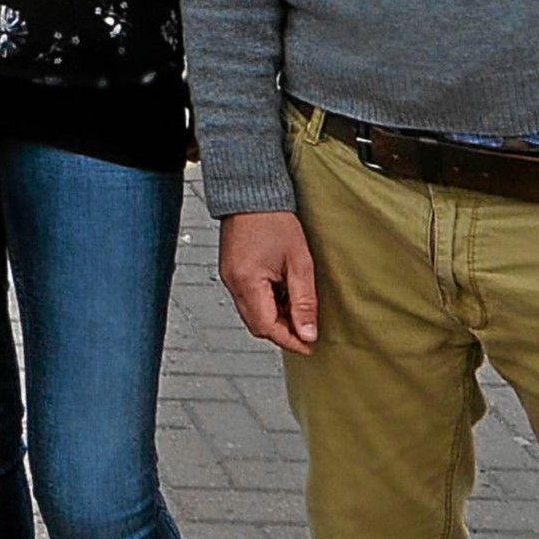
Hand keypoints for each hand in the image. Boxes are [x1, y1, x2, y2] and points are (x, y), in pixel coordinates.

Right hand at [218, 211, 320, 355]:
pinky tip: (282, 293)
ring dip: (275, 318)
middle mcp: (232, 283)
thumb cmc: (274, 220)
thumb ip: (304, 301)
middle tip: (306, 330)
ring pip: (252, 314)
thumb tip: (307, 332)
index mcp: (247, 282)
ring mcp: (228, 277)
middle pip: (257, 325)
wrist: (251, 193)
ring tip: (297, 307)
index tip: (309, 345)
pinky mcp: (230, 271)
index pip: (267, 327)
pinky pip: (247, 299)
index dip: (290, 340)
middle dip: (282, 332)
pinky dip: (266, 304)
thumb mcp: (299, 262)